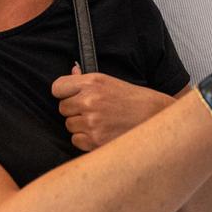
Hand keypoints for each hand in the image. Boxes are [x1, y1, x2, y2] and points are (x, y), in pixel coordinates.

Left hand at [52, 65, 174, 150]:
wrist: (154, 116)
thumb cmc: (133, 98)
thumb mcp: (110, 81)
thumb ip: (86, 79)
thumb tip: (71, 71)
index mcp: (92, 82)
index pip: (57, 87)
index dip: (63, 92)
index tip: (70, 95)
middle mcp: (89, 100)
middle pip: (62, 108)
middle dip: (73, 109)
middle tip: (92, 109)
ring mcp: (92, 122)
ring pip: (69, 125)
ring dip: (80, 125)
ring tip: (100, 120)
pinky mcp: (95, 140)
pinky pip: (76, 140)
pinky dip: (85, 139)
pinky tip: (101, 132)